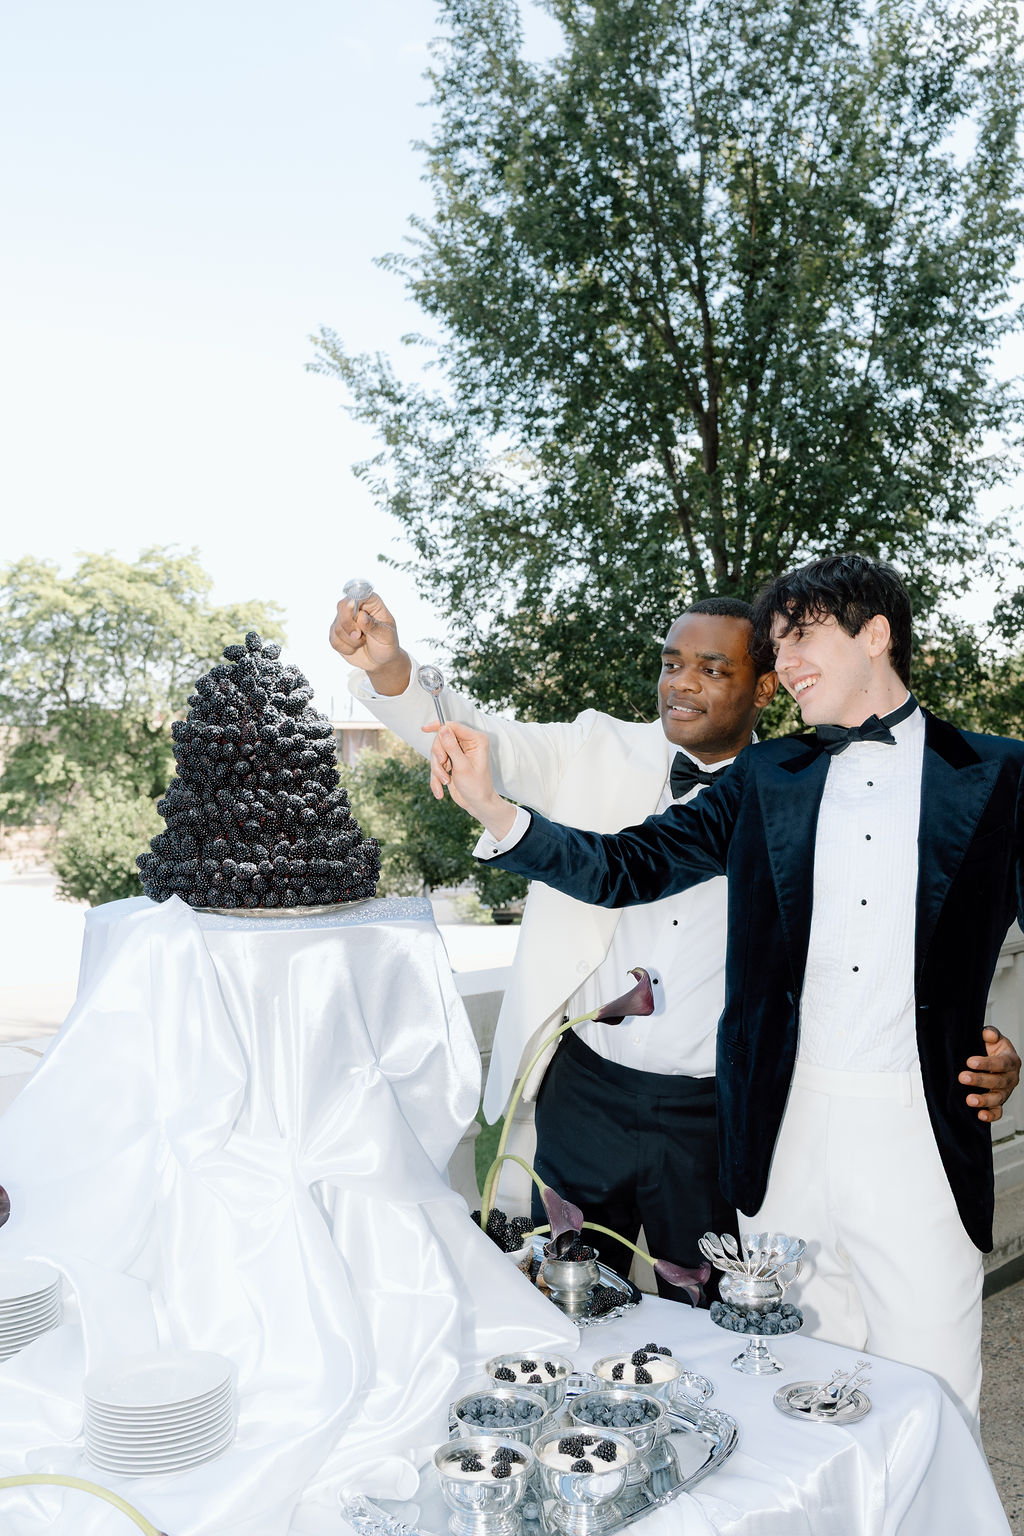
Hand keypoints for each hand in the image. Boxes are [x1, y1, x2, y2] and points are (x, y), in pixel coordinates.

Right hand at [328, 593, 410, 693]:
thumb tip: (361, 616)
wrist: (380, 660)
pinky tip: (355, 648)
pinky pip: (334, 640)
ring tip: (363, 642)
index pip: (359, 594)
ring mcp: (344, 620)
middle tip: (359, 635)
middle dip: (348, 624)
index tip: (353, 606)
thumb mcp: (387, 636)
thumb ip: (375, 626)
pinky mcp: (336, 633)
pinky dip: (345, 648)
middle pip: (342, 606)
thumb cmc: (387, 644)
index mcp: (372, 603)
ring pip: (337, 627)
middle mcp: (356, 608)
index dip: (353, 601)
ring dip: (351, 641)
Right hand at [426, 721, 515, 836]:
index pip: (453, 726)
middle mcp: (467, 744)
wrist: (477, 804)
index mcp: (475, 740)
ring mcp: (457, 753)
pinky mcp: (450, 763)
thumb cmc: (476, 786)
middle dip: (438, 756)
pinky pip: (436, 765)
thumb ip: (451, 747)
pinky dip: (436, 778)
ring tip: (446, 781)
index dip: (438, 726)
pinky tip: (440, 791)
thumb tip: (443, 729)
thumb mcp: (462, 766)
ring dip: (437, 770)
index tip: (424, 729)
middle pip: (441, 740)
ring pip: (436, 753)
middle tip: (443, 767)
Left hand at [959, 1026, 1020, 1122]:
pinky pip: (998, 1112)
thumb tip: (988, 1034)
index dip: (986, 1063)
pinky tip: (980, 1115)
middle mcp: (1011, 1077)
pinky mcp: (999, 1102)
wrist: (993, 1059)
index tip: (970, 1061)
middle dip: (980, 1080)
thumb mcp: (993, 1038)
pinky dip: (991, 1116)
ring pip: (998, 1098)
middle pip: (999, 1081)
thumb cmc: (993, 1049)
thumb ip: (991, 1033)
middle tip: (963, 1077)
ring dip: (984, 1100)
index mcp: (1011, 1060)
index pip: (1001, 1063)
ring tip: (970, 1099)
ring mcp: (1005, 1091)